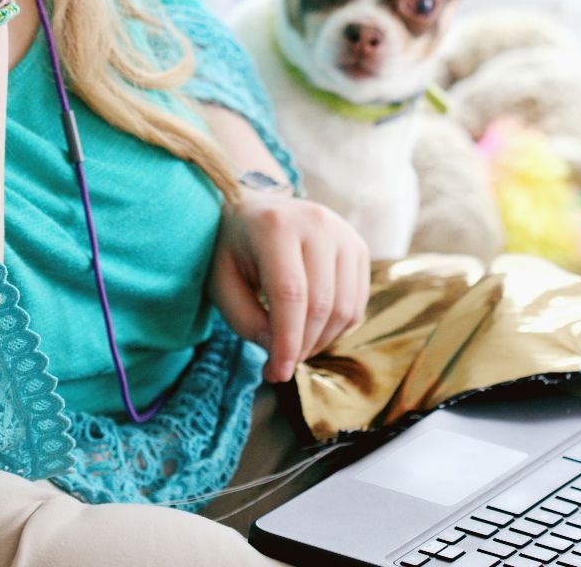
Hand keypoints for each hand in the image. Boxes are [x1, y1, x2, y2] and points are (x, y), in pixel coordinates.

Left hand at [208, 190, 370, 382]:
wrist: (256, 209)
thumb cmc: (234, 249)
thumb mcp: (222, 283)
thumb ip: (245, 320)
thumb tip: (281, 353)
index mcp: (276, 226)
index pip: (290, 294)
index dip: (287, 340)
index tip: (277, 373)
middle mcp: (317, 223)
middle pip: (321, 304)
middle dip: (302, 346)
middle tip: (279, 365)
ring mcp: (344, 233)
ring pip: (345, 308)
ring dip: (320, 341)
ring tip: (293, 347)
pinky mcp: (358, 247)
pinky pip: (357, 303)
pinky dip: (337, 329)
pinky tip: (311, 330)